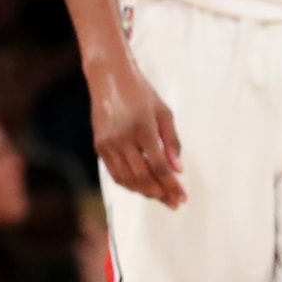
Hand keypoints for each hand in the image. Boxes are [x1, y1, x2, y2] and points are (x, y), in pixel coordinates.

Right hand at [89, 59, 185, 207]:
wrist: (109, 78)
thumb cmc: (140, 93)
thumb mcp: (164, 113)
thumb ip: (172, 142)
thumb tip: (178, 170)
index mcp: (142, 128)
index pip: (159, 166)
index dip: (172, 185)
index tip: (182, 197)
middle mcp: (122, 138)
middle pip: (142, 177)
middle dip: (160, 194)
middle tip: (173, 203)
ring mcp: (108, 143)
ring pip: (126, 179)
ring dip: (144, 192)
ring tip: (160, 197)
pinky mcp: (99, 145)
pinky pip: (114, 173)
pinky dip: (129, 184)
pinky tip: (142, 187)